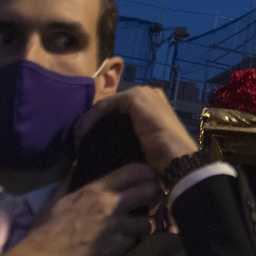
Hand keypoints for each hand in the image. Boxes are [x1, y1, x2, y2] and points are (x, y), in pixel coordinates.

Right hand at [0, 163, 161, 255]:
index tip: (150, 179)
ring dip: (143, 226)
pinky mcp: (117, 249)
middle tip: (151, 203)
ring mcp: (116, 227)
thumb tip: (76, 162)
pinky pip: (133, 243)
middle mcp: (110, 205)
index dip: (147, 174)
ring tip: (134, 229)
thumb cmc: (43, 230)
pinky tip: (119, 245)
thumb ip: (71, 182)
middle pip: (150, 191)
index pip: (133, 171)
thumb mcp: (56, 200)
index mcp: (95, 190)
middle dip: (154, 196)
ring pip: (147, 222)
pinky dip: (128, 244)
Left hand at [74, 86, 198, 173]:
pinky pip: (103, 107)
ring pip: (104, 108)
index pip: (116, 112)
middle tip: (78, 148)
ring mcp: (143, 93)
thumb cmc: (164, 162)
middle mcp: (148, 95)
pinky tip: (80, 137)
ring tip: (77, 145)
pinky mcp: (135, 97)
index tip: (83, 150)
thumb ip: (127, 138)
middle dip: (91, 126)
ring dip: (87, 124)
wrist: (178, 162)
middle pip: (109, 109)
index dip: (97, 128)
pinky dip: (89, 121)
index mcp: (152, 105)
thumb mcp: (141, 147)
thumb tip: (101, 147)